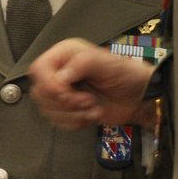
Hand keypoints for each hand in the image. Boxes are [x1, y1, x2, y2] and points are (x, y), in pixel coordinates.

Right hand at [28, 38, 154, 129]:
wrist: (138, 98)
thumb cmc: (126, 75)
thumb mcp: (106, 62)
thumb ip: (82, 64)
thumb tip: (61, 78)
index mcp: (64, 55)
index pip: (38, 70)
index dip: (49, 85)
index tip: (68, 94)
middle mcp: (59, 72)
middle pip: (40, 93)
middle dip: (65, 103)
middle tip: (89, 101)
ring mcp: (62, 93)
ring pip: (47, 110)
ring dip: (73, 115)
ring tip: (94, 107)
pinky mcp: (67, 111)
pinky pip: (58, 122)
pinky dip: (76, 123)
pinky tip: (92, 115)